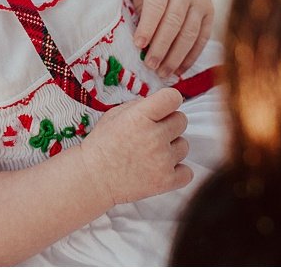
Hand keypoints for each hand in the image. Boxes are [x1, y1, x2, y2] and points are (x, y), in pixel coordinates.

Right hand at [82, 88, 191, 206]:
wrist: (93, 178)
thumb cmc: (102, 145)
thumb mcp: (115, 115)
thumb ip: (140, 106)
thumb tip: (161, 104)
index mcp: (140, 117)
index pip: (173, 97)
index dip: (169, 101)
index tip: (164, 107)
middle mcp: (154, 137)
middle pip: (181, 120)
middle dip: (169, 124)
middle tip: (152, 133)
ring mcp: (161, 160)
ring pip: (184, 145)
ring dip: (171, 148)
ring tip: (152, 154)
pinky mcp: (165, 181)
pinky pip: (187, 172)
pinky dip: (177, 172)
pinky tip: (161, 168)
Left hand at [128, 0, 213, 77]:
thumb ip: (138, 3)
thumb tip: (140, 31)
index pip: (157, 4)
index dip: (148, 26)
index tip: (138, 45)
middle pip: (175, 21)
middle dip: (162, 46)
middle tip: (150, 65)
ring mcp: (201, 1)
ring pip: (190, 32)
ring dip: (176, 56)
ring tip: (162, 72)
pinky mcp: (210, 12)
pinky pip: (202, 38)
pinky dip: (191, 56)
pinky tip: (179, 70)